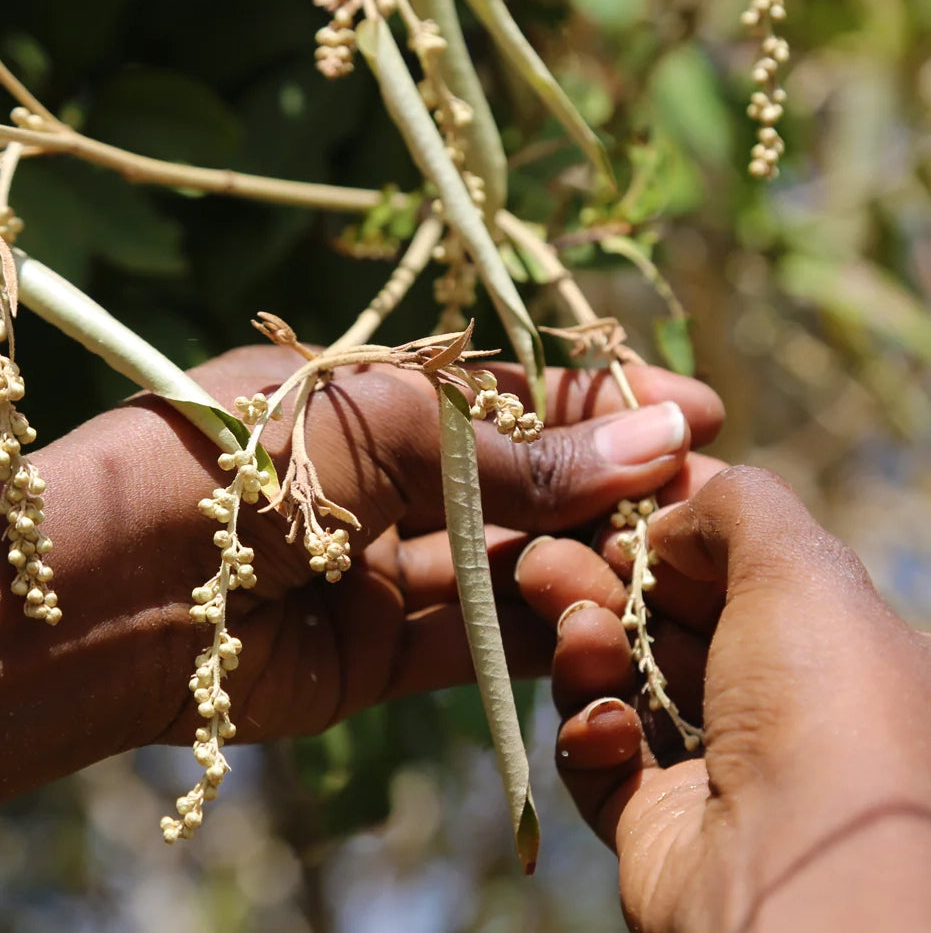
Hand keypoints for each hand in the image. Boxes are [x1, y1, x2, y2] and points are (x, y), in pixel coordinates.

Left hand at [0, 345, 722, 801]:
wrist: (116, 591)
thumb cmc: (248, 457)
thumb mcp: (393, 426)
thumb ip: (521, 452)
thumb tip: (655, 439)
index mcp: (388, 396)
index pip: (524, 393)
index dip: (608, 401)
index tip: (697, 411)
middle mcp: (397, 479)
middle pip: (533, 482)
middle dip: (616, 487)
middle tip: (700, 493)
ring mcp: (392, 566)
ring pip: (516, 563)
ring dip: (588, 561)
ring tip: (665, 559)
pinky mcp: (384, 651)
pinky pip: (482, 639)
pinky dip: (542, 632)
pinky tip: (606, 619)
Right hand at [517, 466, 930, 932]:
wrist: (796, 883)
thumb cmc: (826, 705)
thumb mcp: (801, 563)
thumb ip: (739, 504)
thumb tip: (673, 520)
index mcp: (911, 671)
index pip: (791, 573)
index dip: (706, 527)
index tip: (637, 497)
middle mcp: (838, 733)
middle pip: (704, 625)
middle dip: (625, 583)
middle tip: (560, 550)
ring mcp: (758, 789)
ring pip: (649, 687)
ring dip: (597, 642)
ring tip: (558, 606)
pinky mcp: (681, 834)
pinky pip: (622, 760)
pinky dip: (601, 726)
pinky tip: (603, 717)